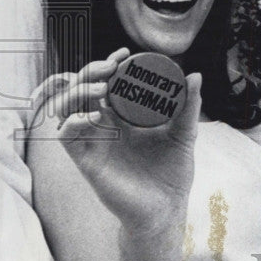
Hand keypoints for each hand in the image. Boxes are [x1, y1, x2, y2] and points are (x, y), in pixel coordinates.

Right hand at [39, 48, 200, 233]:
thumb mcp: (184, 134)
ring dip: (77, 92)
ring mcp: (93, 142)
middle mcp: (103, 126)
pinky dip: (74, 121)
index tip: (123, 53)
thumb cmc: (173, 172)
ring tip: (100, 88)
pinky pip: (66, 137)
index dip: (105, 65)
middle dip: (89, 72)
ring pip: (65, 108)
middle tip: (110, 66)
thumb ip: (189, 106)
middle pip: (81, 90)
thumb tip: (196, 76)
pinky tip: (94, 115)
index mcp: (122, 116)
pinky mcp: (86, 161)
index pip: (104, 83)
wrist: (167, 207)